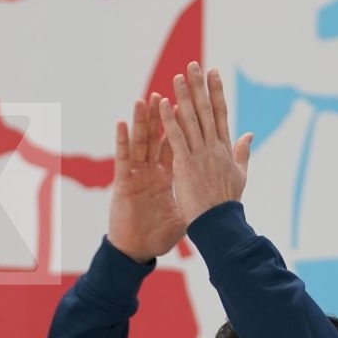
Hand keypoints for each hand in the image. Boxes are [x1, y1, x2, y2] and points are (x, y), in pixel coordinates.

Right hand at [106, 93, 186, 262]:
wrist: (138, 250)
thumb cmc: (158, 233)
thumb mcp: (184, 210)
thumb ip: (198, 194)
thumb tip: (216, 188)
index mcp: (168, 174)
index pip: (179, 142)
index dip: (185, 123)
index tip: (193, 102)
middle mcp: (152, 169)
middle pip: (159, 135)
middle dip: (165, 111)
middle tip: (171, 87)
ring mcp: (137, 174)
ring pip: (139, 141)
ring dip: (142, 120)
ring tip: (146, 98)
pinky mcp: (124, 183)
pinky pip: (123, 159)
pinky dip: (122, 141)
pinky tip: (121, 124)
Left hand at [158, 63, 252, 224]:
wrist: (221, 222)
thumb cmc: (228, 202)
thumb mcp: (241, 174)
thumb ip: (243, 152)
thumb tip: (250, 133)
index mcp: (226, 147)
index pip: (221, 113)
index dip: (217, 91)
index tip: (213, 72)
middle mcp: (214, 146)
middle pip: (206, 110)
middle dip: (199, 86)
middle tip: (192, 64)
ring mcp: (200, 154)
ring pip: (191, 119)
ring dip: (184, 96)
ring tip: (178, 76)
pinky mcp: (186, 165)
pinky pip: (177, 138)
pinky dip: (170, 120)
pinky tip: (164, 103)